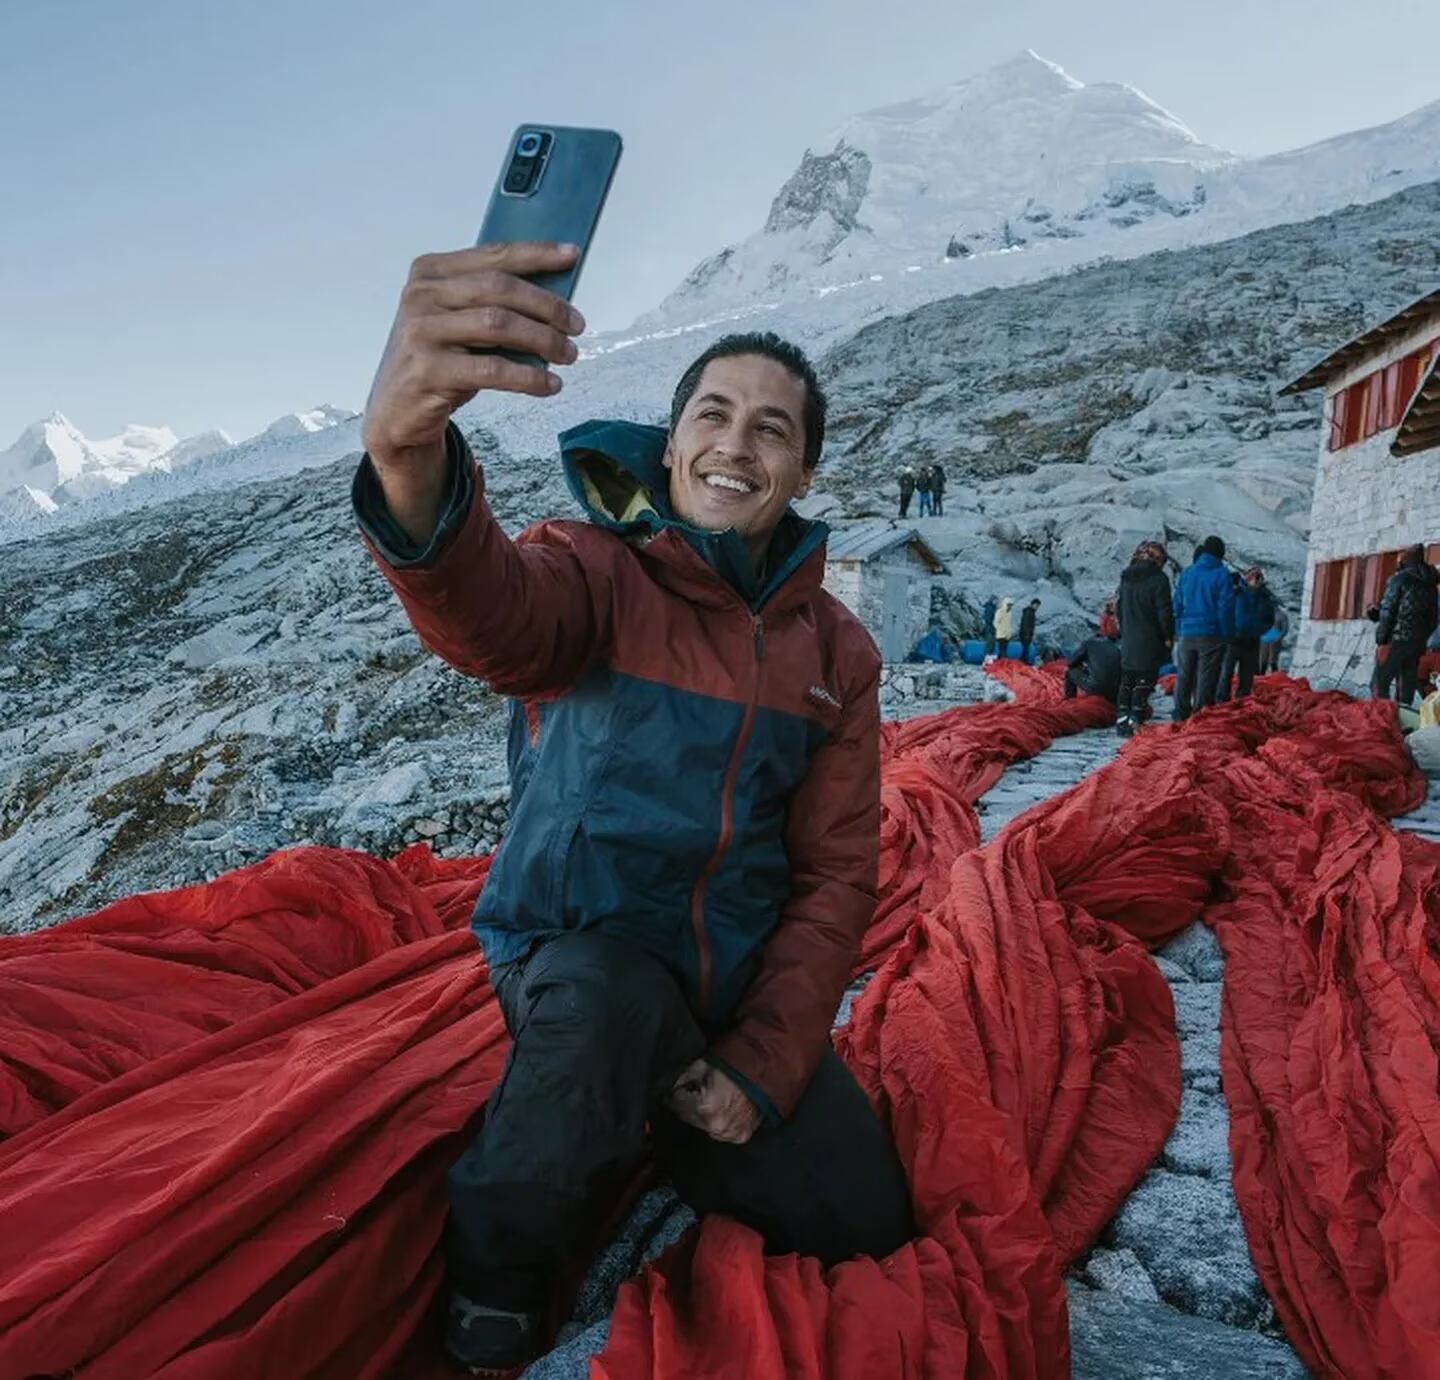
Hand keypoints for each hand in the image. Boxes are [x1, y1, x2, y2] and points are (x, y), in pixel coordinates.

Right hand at [363, 242, 584, 462]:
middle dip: (547, 306)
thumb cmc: (438, 361)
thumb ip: (491, 304)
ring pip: (499, 324)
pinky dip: (529, 377)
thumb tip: (554, 300)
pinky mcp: (428, 370)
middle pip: (500, 288)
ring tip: (568, 354)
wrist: (396, 411)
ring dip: (543, 339)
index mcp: (430, 272)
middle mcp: (422, 296)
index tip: (572, 256)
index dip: (537, 254)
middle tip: (576, 325)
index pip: (493, 255)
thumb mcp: (457, 322)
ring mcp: (421, 332)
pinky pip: (493, 369)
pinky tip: (549, 384)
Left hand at [667, 1059, 760, 1144]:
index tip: (674, 1089)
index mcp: (704, 1108)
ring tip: (711, 1098)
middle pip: (689, 1117)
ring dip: (703, 1115)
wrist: (767, 1069)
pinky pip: (722, 1131)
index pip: (676, 1104)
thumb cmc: (735, 1065)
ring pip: (705, 1126)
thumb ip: (683, 1079)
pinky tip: (723, 1108)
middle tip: (694, 1091)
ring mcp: (730, 1134)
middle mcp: (716, 1126)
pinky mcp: (741, 1135)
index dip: (674, 1093)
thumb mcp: (702, 1065)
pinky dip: (720, 1121)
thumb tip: (671, 1086)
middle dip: (688, 1105)